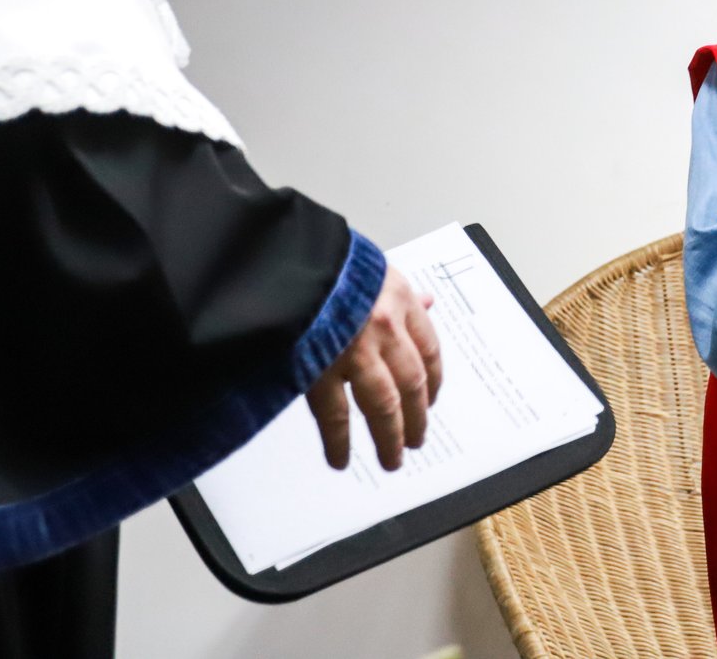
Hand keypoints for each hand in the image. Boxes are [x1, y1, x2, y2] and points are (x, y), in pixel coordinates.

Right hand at [307, 266, 443, 471]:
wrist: (282, 257)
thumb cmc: (326, 259)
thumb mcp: (372, 266)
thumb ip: (399, 291)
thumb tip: (427, 301)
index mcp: (398, 299)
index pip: (429, 349)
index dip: (434, 380)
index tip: (432, 400)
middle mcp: (384, 327)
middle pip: (411, 384)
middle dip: (416, 418)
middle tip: (416, 440)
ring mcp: (353, 351)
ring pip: (383, 406)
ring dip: (389, 437)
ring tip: (392, 460)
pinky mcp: (318, 368)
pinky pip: (335, 414)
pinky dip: (339, 441)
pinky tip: (341, 459)